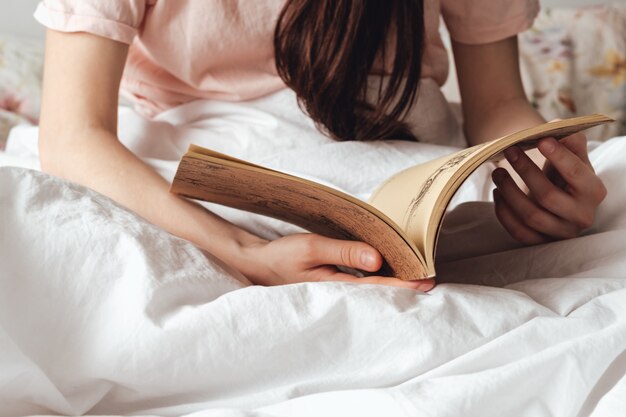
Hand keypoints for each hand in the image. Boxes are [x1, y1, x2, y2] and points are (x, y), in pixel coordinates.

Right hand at [237, 233, 435, 290]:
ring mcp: (335, 289)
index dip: (404, 283)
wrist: (257, 265)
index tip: (428, 281)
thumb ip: (345, 252)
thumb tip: (377, 259)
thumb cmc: (282, 256)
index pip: (378, 285)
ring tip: (415, 275)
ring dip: (391, 280)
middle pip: (379, 290)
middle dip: (403, 285)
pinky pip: (359, 282)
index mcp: (336, 286)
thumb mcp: (312, 248)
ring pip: (370, 287)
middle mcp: (339, 291)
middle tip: (431, 280)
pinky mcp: (331, 283)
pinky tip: (385, 269)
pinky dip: (375, 276)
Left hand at [492, 133, 606, 244]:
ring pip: (531, 216)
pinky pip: (519, 232)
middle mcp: (582, 215)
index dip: (558, 156)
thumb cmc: (563, 173)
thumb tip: (556, 126)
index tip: (540, 140)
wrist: (556, 198)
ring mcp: (561, 232)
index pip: (576, 173)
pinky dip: (504, 212)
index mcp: (593, 191)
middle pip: (548, 196)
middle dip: (526, 172)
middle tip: (509, 151)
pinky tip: (498, 193)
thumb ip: (568, 140)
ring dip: (509, 192)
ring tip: (498, 172)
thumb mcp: (571, 157)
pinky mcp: (541, 242)